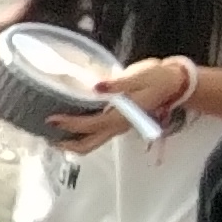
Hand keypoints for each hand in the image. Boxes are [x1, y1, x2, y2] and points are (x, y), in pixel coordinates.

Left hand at [44, 56, 187, 151]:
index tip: (50, 119)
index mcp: (121, 117)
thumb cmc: (158, 77)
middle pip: (88, 146)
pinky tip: (71, 120)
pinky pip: (97, 133)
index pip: (89, 125)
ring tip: (53, 131)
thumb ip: (117, 83)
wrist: (176, 83)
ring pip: (92, 142)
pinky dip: (81, 132)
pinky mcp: (119, 121)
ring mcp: (119, 126)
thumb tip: (96, 86)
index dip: (69, 124)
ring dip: (72, 140)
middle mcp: (118, 126)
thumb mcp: (138, 76)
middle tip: (46, 135)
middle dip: (66, 144)